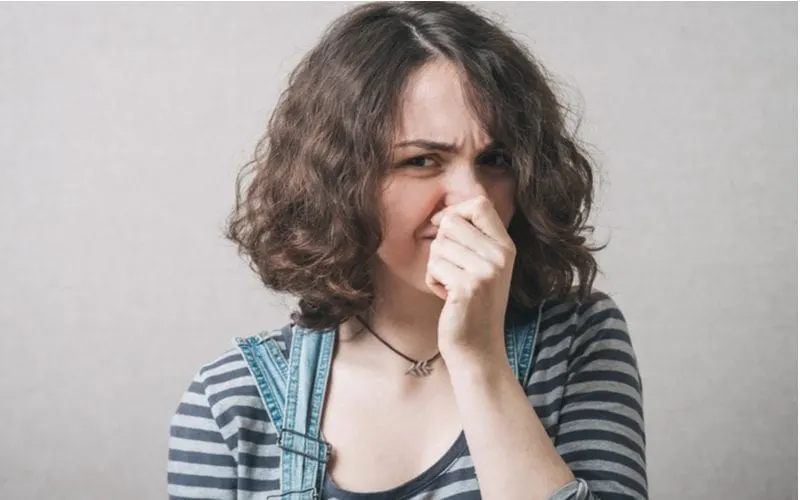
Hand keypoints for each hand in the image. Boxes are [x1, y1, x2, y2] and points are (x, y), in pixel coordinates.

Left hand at [425, 196, 516, 362]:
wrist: (478, 348)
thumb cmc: (473, 306)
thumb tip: (441, 215)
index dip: (455, 211)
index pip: (480, 203)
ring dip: (436, 267)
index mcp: (506, 246)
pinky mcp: (468, 287)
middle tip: (451, 270)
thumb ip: (472, 240)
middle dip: (440, 244)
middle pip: (451, 222)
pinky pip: (433, 267)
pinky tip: (447, 298)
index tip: (445, 230)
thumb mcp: (483, 267)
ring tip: (451, 286)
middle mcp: (500, 255)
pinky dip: (433, 282)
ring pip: (438, 246)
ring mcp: (486, 271)